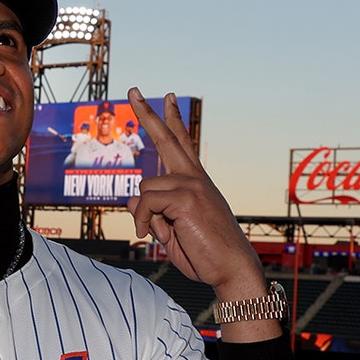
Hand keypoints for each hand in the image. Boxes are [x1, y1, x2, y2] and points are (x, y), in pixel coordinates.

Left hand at [125, 89, 265, 303]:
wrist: (231, 270)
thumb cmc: (205, 255)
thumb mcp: (170, 233)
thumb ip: (152, 215)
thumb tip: (127, 201)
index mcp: (196, 183)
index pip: (182, 145)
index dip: (172, 120)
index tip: (168, 97)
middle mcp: (195, 178)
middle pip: (167, 138)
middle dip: (147, 114)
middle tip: (131, 89)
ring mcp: (192, 185)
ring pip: (144, 189)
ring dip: (143, 216)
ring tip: (155, 234)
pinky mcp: (186, 196)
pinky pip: (145, 203)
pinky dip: (142, 221)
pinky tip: (150, 235)